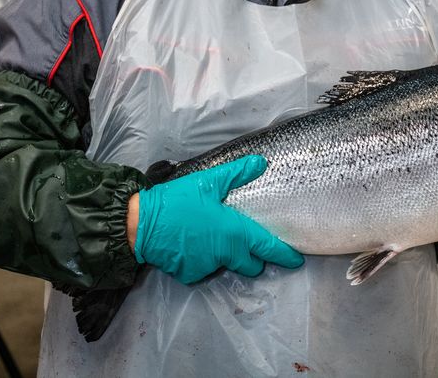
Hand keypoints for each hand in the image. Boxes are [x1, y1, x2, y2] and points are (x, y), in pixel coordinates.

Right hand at [133, 155, 303, 284]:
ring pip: (225, 265)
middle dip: (252, 258)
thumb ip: (236, 174)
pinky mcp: (190, 274)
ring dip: (224, 256)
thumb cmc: (177, 201)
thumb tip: (260, 163)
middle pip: (250, 265)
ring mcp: (207, 267)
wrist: (140, 224)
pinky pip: (203, 269)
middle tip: (245, 244)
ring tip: (209, 237)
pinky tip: (191, 244)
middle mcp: (224, 254)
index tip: (296, 260)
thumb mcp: (208, 182)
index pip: (267, 248)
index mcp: (234, 233)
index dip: (284, 255)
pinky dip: (202, 260)